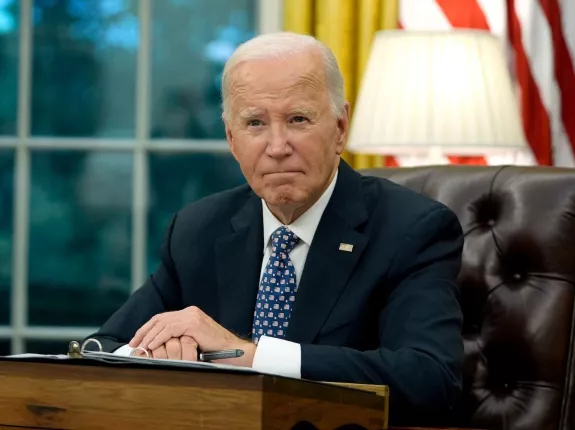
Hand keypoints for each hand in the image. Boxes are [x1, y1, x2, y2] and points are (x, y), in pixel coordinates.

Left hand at [129, 306, 255, 366]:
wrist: (233, 351)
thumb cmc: (214, 351)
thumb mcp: (192, 342)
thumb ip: (179, 338)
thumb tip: (157, 346)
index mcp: (189, 314)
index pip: (163, 318)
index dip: (148, 328)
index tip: (137, 339)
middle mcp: (190, 312)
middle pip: (160, 318)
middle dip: (144, 331)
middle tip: (134, 343)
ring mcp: (192, 316)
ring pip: (163, 323)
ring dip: (149, 335)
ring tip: (141, 346)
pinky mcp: (193, 323)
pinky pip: (170, 329)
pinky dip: (159, 337)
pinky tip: (152, 345)